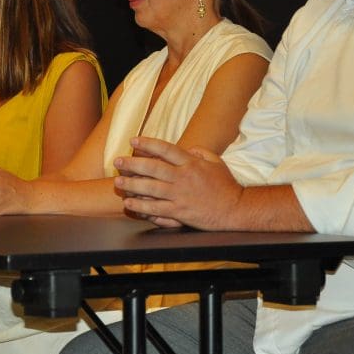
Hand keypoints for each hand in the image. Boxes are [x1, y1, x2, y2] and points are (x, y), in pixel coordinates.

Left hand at [113, 136, 242, 229]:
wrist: (236, 210)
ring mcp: (181, 196)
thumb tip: (186, 148)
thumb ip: (200, 152)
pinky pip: (156, 209)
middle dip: (132, 164)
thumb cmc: (226, 186)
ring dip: (132, 185)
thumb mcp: (216, 162)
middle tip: (117, 161)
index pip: (165, 149)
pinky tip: (130, 204)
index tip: (133, 141)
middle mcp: (183, 178)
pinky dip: (141, 207)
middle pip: (153, 168)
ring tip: (118, 182)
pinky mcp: (180, 213)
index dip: (148, 144)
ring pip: (151, 189)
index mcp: (191, 164)